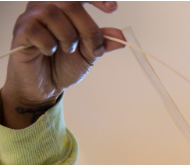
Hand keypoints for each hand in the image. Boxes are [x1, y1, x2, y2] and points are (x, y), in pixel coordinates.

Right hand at [1, 1, 125, 128]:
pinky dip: (49, 44)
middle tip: (93, 47)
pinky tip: (49, 52)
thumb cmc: (63, 65)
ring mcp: (32, 17)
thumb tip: (122, 36)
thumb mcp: (89, 54)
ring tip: (67, 50)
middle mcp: (47, 7)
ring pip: (52, 13)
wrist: (45, 86)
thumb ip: (102, 42)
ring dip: (67, 36)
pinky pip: (35, 29)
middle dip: (88, 27)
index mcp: (65, 9)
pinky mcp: (21, 31)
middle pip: (69, 3)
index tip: (113, 8)